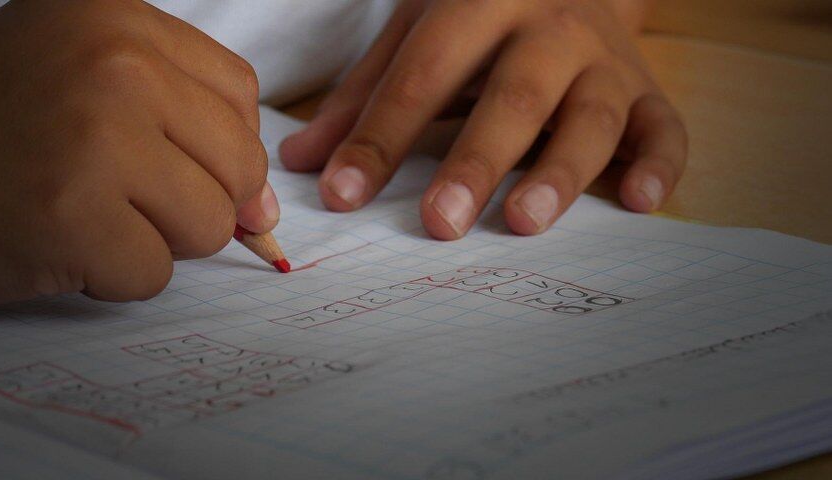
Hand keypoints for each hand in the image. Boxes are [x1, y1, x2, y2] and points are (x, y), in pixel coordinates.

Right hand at [0, 0, 276, 307]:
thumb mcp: (90, 84)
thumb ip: (189, 127)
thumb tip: (266, 210)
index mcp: (118, 17)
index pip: (240, 96)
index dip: (219, 147)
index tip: (174, 162)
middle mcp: (114, 63)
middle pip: (239, 164)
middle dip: (192, 198)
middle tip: (115, 190)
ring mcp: (95, 138)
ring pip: (209, 224)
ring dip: (152, 237)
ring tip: (83, 210)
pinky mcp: (72, 216)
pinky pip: (154, 273)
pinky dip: (111, 275)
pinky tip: (58, 241)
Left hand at [280, 0, 686, 239]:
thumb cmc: (480, 15)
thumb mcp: (417, 32)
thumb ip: (364, 96)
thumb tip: (302, 163)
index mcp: (481, 1)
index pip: (423, 74)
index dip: (380, 136)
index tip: (342, 196)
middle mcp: (550, 27)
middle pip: (514, 95)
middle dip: (476, 160)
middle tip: (440, 222)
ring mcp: (605, 60)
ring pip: (592, 116)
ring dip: (561, 171)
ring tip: (524, 222)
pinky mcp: (647, 90)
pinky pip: (665, 128)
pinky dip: (660, 165)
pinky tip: (640, 204)